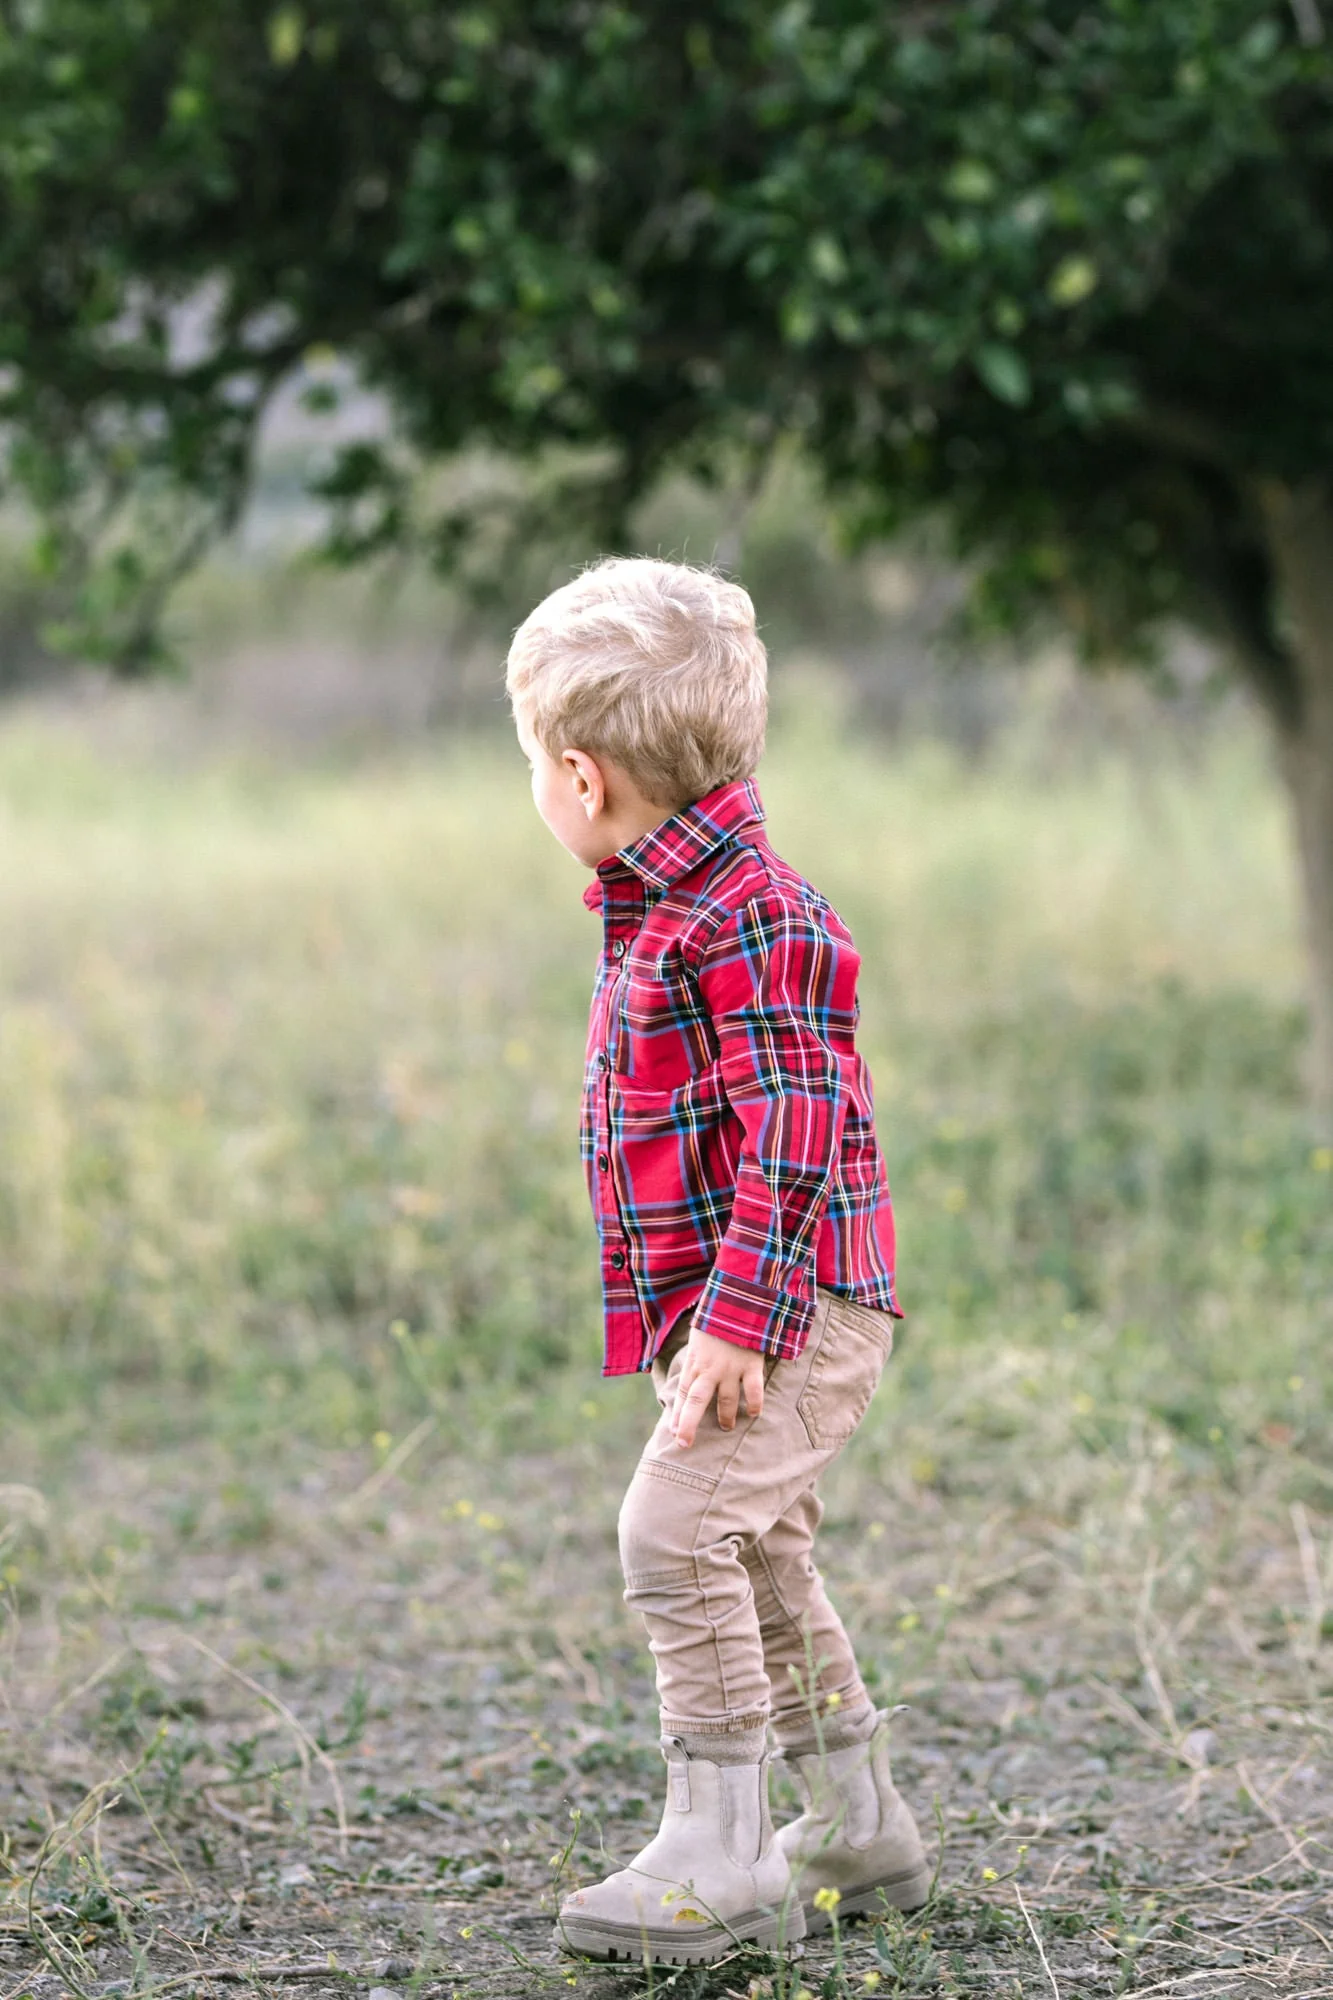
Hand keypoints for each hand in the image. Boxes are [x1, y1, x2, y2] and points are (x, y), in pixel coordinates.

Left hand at [670, 1327, 764, 1448]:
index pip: (683, 1394)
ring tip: (726, 1427)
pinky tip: (754, 1413)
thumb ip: (696, 1360)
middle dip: (689, 1425)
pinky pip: (753, 1390)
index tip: (674, 1432)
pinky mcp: (751, 1364)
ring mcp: (731, 1368)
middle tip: (685, 1443)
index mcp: (695, 1361)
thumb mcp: (698, 1339)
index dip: (678, 1414)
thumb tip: (692, 1379)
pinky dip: (754, 1403)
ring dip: (725, 1416)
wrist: (737, 1300)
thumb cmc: (716, 1319)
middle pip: (696, 1402)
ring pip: (725, 1400)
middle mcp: (710, 1368)